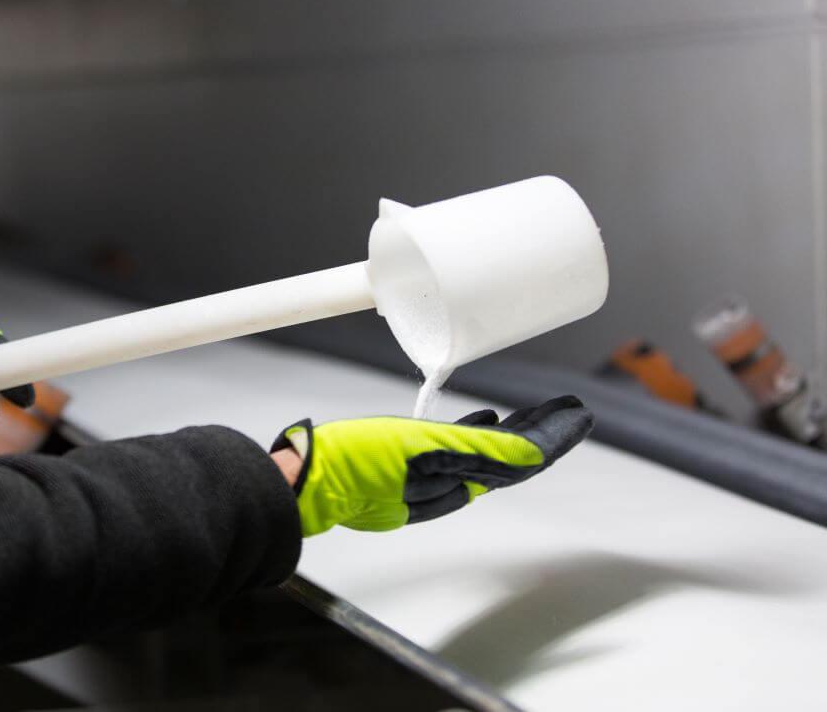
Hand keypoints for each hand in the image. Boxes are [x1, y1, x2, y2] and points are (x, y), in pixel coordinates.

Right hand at [271, 396, 592, 536]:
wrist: (308, 479)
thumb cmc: (356, 462)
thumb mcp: (423, 448)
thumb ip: (478, 450)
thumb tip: (533, 454)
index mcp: (458, 474)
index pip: (523, 456)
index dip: (555, 436)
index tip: (579, 415)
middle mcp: (449, 479)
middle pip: (512, 456)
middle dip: (542, 431)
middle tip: (567, 409)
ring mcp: (429, 477)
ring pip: (488, 453)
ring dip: (515, 430)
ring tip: (532, 411)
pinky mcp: (408, 468)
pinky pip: (458, 450)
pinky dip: (478, 432)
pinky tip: (480, 418)